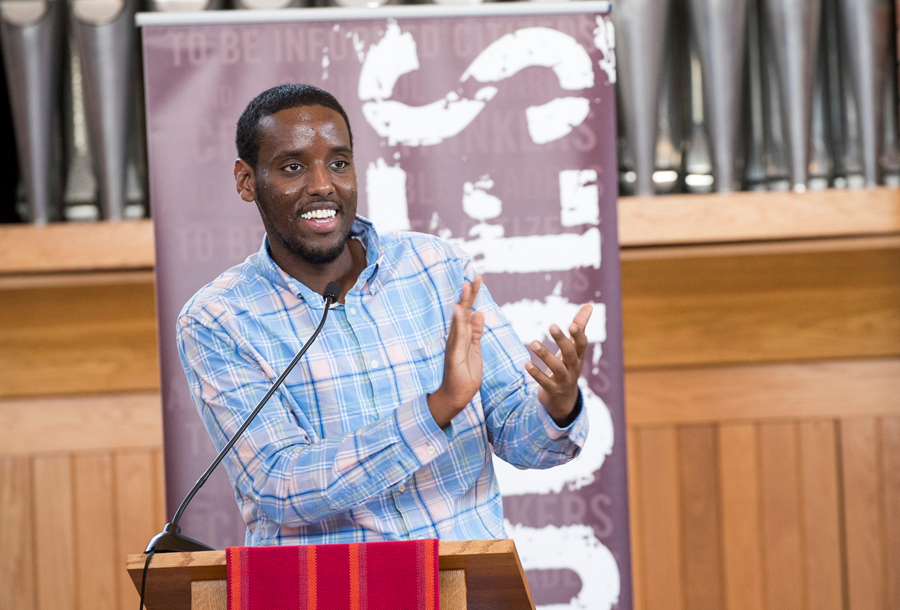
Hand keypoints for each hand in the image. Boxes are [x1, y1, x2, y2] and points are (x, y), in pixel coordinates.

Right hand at [428, 276, 484, 427]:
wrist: (456, 395)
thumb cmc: (464, 374)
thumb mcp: (475, 350)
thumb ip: (477, 332)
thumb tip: (479, 313)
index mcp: (463, 335)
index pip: (469, 311)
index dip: (473, 296)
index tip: (477, 279)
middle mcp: (457, 337)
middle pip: (464, 311)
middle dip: (470, 294)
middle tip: (474, 276)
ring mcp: (454, 344)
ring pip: (460, 319)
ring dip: (464, 302)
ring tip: (467, 285)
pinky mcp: (454, 354)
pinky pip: (458, 335)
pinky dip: (459, 322)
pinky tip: (460, 310)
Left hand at [525, 304, 592, 425]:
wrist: (564, 400)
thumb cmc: (568, 367)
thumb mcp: (574, 349)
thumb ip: (580, 327)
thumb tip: (589, 305)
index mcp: (578, 356)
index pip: (581, 344)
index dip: (579, 334)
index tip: (572, 324)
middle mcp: (573, 368)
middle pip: (570, 353)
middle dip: (562, 340)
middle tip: (551, 325)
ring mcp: (564, 380)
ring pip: (557, 368)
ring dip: (545, 355)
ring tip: (533, 343)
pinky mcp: (553, 390)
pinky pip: (545, 382)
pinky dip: (536, 373)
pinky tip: (526, 364)